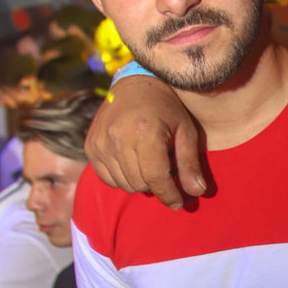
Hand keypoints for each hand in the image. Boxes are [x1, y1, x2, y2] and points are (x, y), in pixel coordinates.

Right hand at [84, 76, 206, 209]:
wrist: (135, 84)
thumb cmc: (166, 108)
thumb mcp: (186, 131)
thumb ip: (190, 164)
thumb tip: (197, 192)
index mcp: (145, 132)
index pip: (156, 178)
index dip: (169, 195)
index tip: (177, 203)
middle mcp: (118, 138)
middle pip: (140, 184)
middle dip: (156, 184)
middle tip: (164, 169)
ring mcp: (100, 142)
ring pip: (124, 184)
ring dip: (140, 181)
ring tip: (149, 162)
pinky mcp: (90, 146)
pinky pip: (108, 179)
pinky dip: (123, 177)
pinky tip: (133, 162)